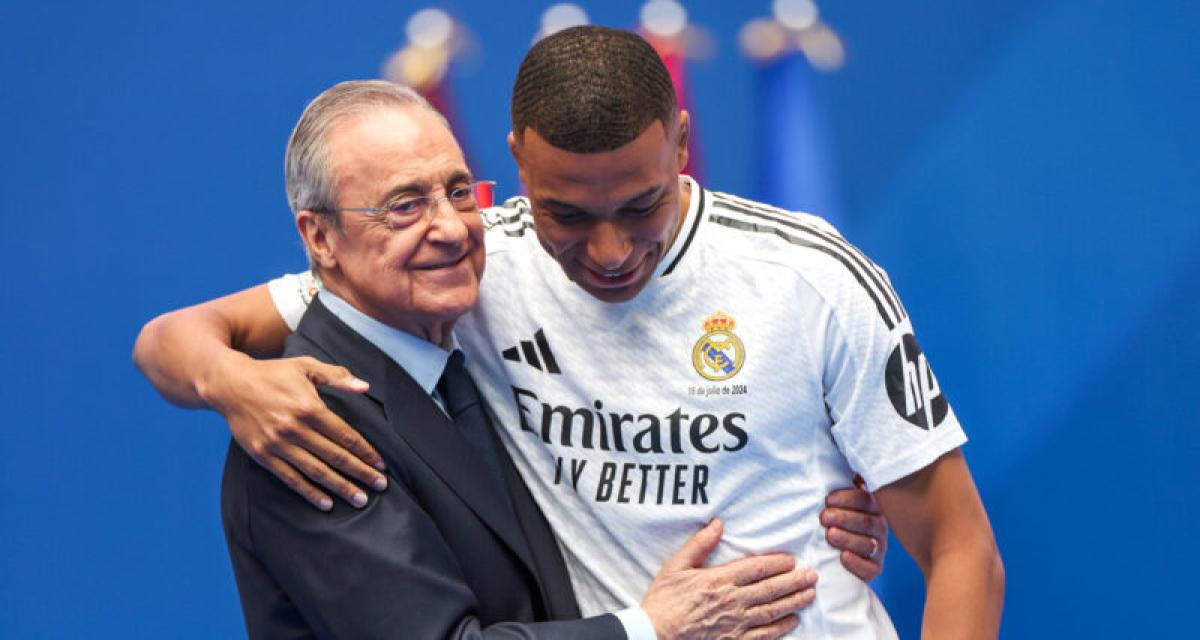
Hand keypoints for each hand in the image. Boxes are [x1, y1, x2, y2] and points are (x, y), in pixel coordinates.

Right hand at [202, 353, 385, 510]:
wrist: (230, 384)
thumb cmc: (272, 373)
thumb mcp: (306, 366)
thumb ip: (337, 376)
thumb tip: (364, 387)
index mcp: (310, 407)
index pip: (345, 435)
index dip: (366, 452)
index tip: (382, 465)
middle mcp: (295, 428)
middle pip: (335, 456)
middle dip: (361, 473)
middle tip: (380, 486)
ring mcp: (278, 444)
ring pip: (316, 471)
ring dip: (340, 487)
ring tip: (360, 500)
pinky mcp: (263, 455)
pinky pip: (291, 478)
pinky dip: (310, 493)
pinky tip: (326, 503)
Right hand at [642, 519, 817, 639]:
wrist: (655, 634)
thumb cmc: (664, 600)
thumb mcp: (676, 566)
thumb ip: (699, 544)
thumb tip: (717, 523)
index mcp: (719, 580)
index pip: (756, 568)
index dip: (777, 563)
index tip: (792, 560)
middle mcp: (733, 601)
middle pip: (771, 589)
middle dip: (795, 581)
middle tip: (813, 575)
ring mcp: (736, 623)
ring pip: (772, 611)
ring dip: (794, 601)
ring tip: (810, 594)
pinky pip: (764, 635)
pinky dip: (781, 628)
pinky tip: (793, 621)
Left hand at [821, 475, 887, 580]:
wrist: (833, 552)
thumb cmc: (834, 517)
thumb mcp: (837, 500)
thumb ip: (840, 481)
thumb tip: (832, 458)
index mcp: (872, 508)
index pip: (866, 500)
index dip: (848, 499)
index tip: (828, 499)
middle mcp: (879, 528)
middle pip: (867, 522)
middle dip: (844, 518)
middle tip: (824, 517)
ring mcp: (878, 549)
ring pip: (869, 544)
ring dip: (848, 538)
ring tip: (830, 534)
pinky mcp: (873, 569)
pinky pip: (870, 569)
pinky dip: (857, 563)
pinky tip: (843, 557)